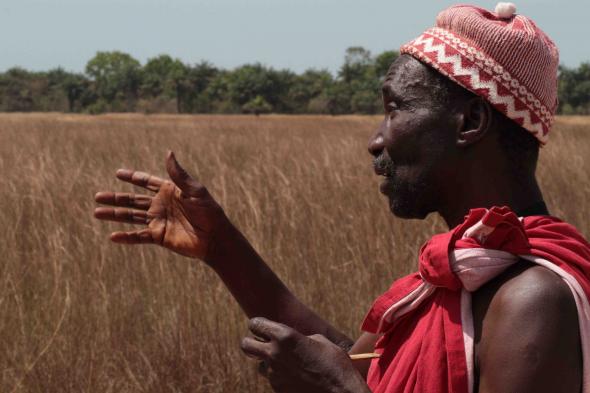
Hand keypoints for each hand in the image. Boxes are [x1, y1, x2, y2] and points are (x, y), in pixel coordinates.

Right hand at [94, 151, 227, 260]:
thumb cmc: (209, 212)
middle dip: (116, 198)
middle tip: (97, 196)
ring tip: (97, 213)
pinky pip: (139, 237)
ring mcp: (159, 221)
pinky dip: (126, 237)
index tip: (118, 173)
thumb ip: (178, 174)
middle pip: (133, 201)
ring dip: (114, 215)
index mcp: (169, 191)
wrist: (215, 237)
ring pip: (131, 217)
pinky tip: (113, 237)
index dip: (133, 177)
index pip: (146, 182)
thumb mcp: (194, 191)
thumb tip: (168, 152)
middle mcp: (161, 205)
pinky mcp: (159, 237)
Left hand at [240, 318, 369, 392]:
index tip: (265, 327)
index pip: (255, 324)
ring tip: (288, 364)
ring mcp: (274, 374)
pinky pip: (273, 380)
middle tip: (265, 343)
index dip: (259, 324)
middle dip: (252, 342)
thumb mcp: (320, 341)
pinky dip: (281, 377)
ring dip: (269, 363)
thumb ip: (300, 338)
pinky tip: (297, 377)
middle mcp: (274, 354)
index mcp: (284, 336)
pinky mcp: (278, 390)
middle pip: (246, 345)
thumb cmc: (335, 363)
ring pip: (260, 365)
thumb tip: (294, 341)